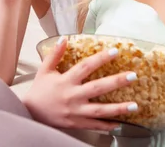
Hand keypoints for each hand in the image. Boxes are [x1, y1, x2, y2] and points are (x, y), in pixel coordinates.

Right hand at [22, 36, 138, 130]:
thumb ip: (55, 55)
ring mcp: (75, 111)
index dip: (101, 58)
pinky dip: (107, 125)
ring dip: (118, 108)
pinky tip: (119, 123)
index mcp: (66, 80)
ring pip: (100, 110)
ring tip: (135, 105)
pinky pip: (94, 125)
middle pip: (98, 87)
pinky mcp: (76, 123)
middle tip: (133, 76)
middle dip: (117, 81)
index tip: (115, 51)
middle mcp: (72, 96)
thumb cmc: (38, 91)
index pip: (86, 66)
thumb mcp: (44, 70)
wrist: (29, 114)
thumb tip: (64, 39)